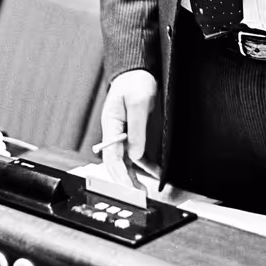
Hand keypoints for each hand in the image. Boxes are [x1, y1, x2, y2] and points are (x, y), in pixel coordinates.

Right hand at [100, 69, 159, 187]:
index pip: (110, 155)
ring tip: (145, 191)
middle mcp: (115, 132)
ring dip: (135, 176)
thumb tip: (135, 154)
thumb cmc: (135, 81)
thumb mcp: (138, 102)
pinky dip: (146, 165)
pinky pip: (139, 153)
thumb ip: (136, 129)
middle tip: (137, 194)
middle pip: (117, 162)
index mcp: (110, 124)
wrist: (139, 70)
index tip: (127, 186)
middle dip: (125, 180)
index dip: (118, 173)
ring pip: (128, 161)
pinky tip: (155, 174)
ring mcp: (125, 133)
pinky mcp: (135, 133)